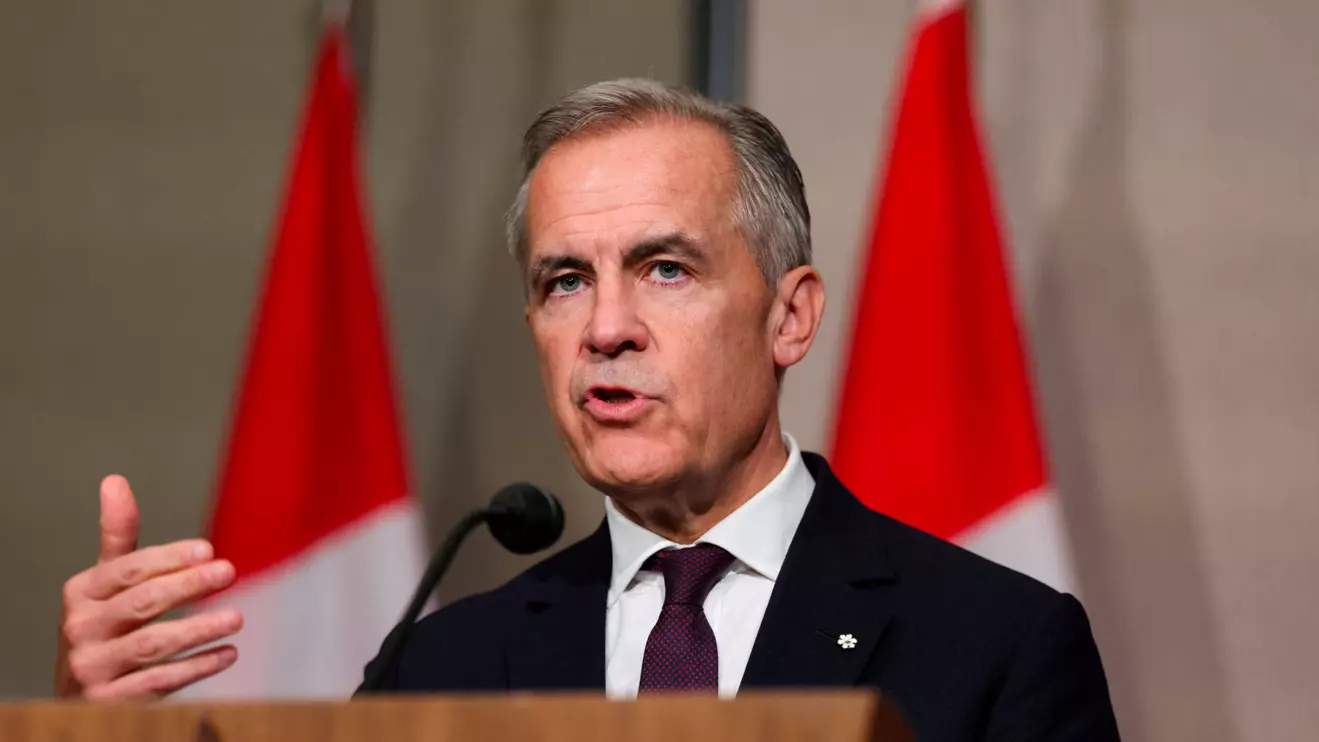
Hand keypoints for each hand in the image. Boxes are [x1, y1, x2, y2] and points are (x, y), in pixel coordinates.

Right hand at [54, 475, 243, 699]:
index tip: (208, 549)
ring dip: (199, 629)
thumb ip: (117, 537)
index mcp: (80, 593)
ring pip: (153, 644)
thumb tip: (115, 480)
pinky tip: (228, 654)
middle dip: (188, 586)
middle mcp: (80, 629)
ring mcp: (92, 668)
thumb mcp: (103, 583)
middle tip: (229, 572)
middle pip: (142, 602)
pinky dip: (197, 667)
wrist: (74, 697)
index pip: (128, 569)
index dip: (169, 558)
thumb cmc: (102, 628)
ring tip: (237, 617)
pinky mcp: (110, 701)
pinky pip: (160, 682)